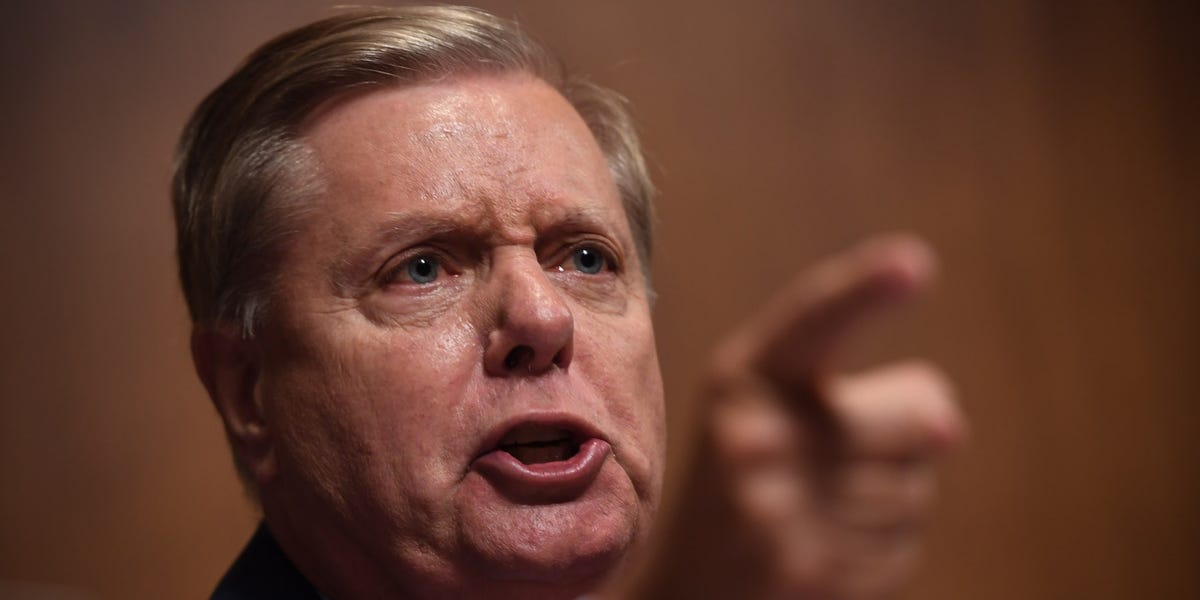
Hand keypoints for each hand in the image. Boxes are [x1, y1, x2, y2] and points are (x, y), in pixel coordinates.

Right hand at [629, 234, 966, 598]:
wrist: (691, 584)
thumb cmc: (745, 475)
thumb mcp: (770, 407)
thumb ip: (862, 390)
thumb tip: (950, 427)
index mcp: (743, 376)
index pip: (815, 320)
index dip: (864, 289)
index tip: (915, 262)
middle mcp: (755, 436)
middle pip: (922, 415)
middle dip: (905, 434)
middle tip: (838, 453)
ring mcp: (780, 509)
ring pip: (918, 486)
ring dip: (889, 496)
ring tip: (817, 505)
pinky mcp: (812, 571)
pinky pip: (905, 543)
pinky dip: (879, 546)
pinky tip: (823, 544)